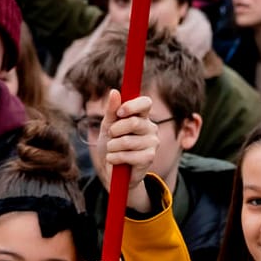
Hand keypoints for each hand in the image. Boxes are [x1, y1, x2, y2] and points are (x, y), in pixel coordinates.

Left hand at [91, 91, 161, 213]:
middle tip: (111, 135)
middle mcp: (151, 127)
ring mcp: (152, 143)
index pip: (146, 102)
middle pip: (133, 122)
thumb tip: (114, 92)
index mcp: (142, 116)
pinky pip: (128, 155)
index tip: (119, 113)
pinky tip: (114, 159)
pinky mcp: (149, 157)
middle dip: (115, 130)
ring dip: (112, 146)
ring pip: (127, 141)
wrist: (110, 169)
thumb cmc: (111, 144)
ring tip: (112, 149)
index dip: (132, 106)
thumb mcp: (107, 125)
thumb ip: (111, 110)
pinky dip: (115, 157)